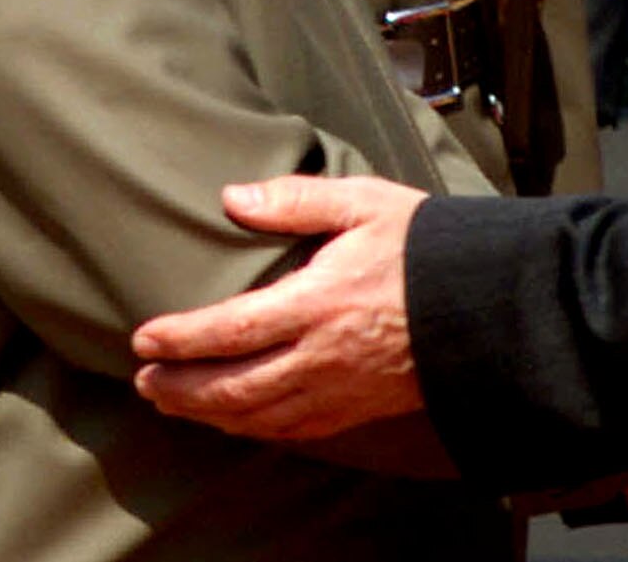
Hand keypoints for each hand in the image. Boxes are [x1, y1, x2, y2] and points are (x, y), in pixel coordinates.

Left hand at [132, 175, 428, 442]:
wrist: (485, 301)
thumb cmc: (425, 244)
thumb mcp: (365, 202)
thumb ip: (297, 199)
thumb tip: (234, 198)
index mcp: (319, 302)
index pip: (230, 329)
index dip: (180, 338)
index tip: (142, 337)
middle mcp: (323, 355)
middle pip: (232, 387)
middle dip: (180, 388)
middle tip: (144, 380)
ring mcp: (340, 389)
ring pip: (256, 416)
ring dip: (206, 413)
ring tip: (172, 401)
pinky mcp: (357, 407)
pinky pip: (291, 430)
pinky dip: (251, 428)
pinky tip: (235, 418)